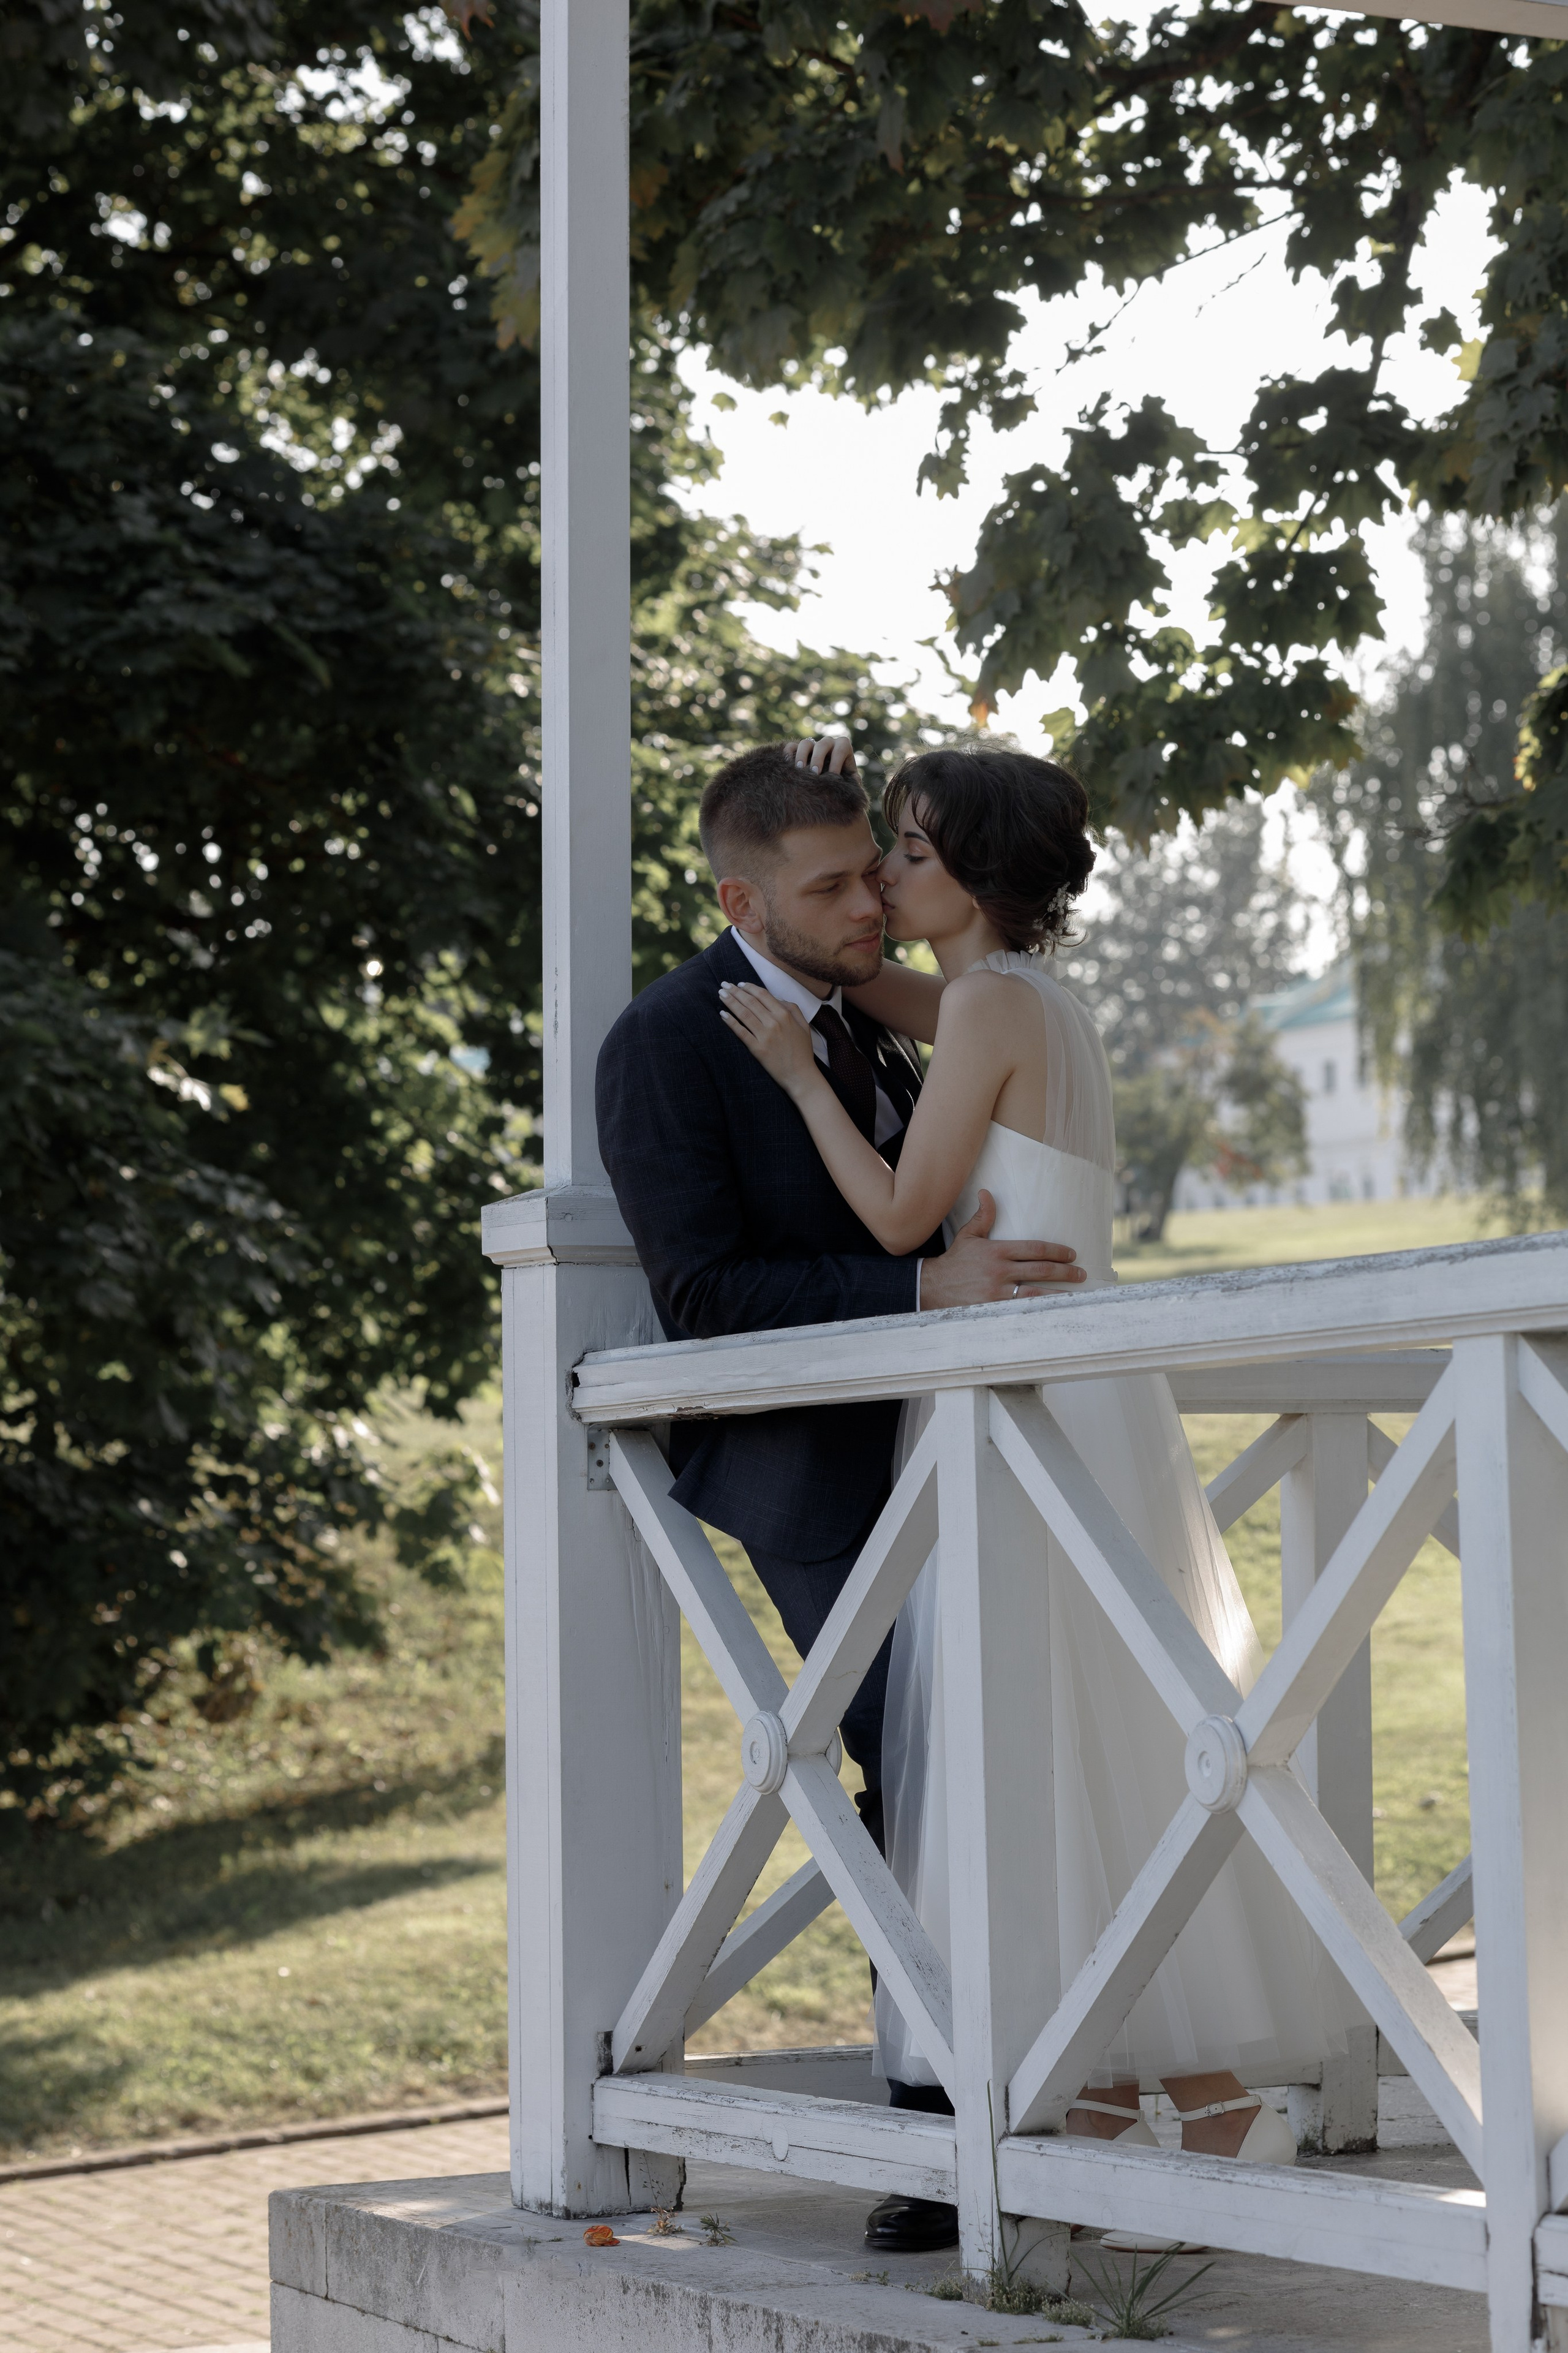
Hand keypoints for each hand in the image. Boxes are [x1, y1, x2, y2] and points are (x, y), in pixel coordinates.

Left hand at [718, 981, 822, 1101]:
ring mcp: (764, 1036)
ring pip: (743, 1014)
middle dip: (735, 991)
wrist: (801, 1075)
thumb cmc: (803, 1051)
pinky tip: (722, 1014)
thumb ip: (792, 1009)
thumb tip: (777, 998)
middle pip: (750, 1002)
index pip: (763, 995)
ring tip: (721, 994)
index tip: (739, 984)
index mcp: (785, 1014)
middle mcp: (773, 1022)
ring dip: (730, 1002)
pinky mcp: (757, 1049)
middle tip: (724, 985)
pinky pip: (741, 1032)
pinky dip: (730, 1022)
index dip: (749, 987)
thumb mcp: (804, 1025)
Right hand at [788, 734, 856, 777]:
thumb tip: (855, 781)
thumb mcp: (851, 780)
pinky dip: (788, 752)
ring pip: (806, 743)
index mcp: (842, 747)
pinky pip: (792, 746)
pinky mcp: (799, 749)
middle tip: (815, 774)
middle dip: (818, 759)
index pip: (840, 749)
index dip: (837, 762)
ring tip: (800, 770)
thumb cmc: (843, 780)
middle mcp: (827, 743)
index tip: (833, 777)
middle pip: (822, 745)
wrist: (831, 780)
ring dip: (802, 755)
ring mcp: (812, 745)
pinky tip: (787, 764)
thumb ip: (854, 780)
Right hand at [918, 1189, 1083, 1309]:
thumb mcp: (968, 1236)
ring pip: (1036, 1293)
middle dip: (1065, 1271)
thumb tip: (987, 1193)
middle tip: (1081, 1272)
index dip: (1057, 1251)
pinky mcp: (993, 1309)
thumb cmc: (955, 1262)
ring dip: (1059, 1294)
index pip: (1035, 1249)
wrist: (931, 1288)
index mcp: (997, 1251)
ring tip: (1076, 1295)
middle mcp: (1000, 1270)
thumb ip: (982, 1216)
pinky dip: (1040, 1310)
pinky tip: (1054, 1311)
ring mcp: (997, 1292)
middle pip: (1041, 1270)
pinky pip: (1023, 1309)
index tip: (1071, 1254)